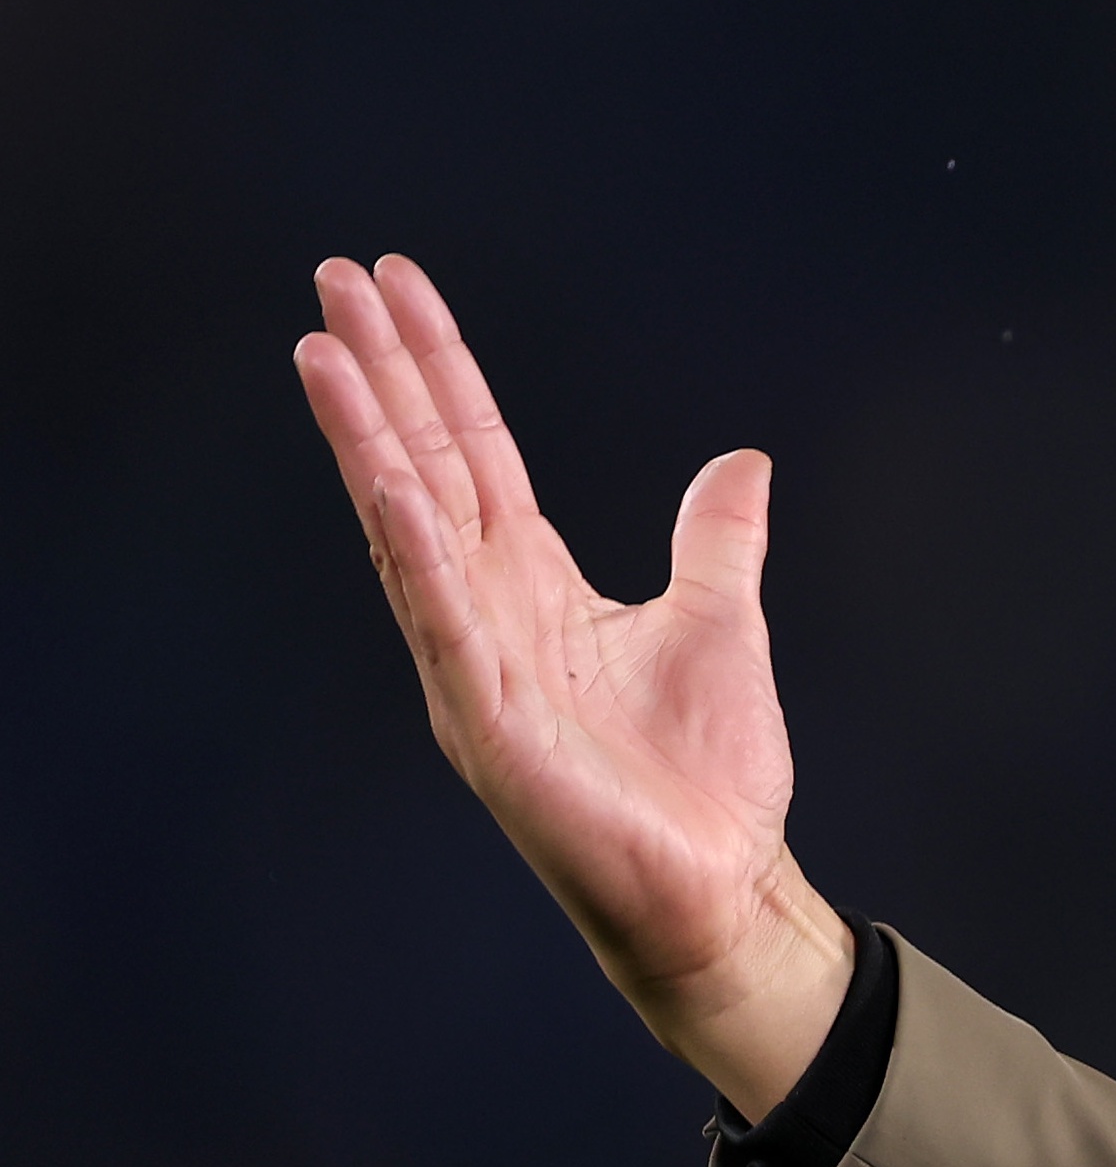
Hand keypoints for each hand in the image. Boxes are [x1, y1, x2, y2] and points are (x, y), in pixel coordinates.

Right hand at [292, 257, 848, 1115]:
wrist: (721, 889)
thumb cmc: (706, 779)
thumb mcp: (719, 626)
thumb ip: (716, 543)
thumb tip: (743, 464)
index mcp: (536, 586)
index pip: (473, 453)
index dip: (437, 370)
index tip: (394, 287)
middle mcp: (488, 614)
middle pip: (423, 466)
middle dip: (380, 374)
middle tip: (332, 277)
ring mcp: (477, 667)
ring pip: (409, 529)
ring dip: (367, 440)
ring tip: (322, 349)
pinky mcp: (490, 727)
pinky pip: (444, 625)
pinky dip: (415, 555)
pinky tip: (388, 484)